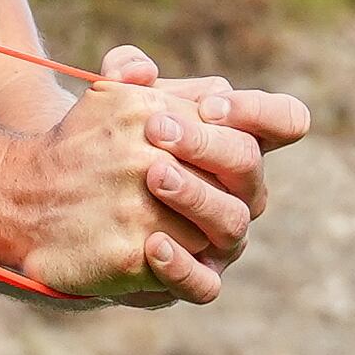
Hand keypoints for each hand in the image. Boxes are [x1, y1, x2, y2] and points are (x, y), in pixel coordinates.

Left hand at [12, 46, 306, 305]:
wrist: (71, 206)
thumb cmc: (112, 146)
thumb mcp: (116, 103)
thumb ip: (124, 74)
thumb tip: (136, 69)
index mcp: (238, 141)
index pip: (283, 120)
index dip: (258, 112)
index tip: (210, 106)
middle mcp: (242, 191)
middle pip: (249, 165)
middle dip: (206, 144)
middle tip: (157, 129)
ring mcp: (222, 238)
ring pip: (231, 221)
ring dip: (195, 196)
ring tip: (153, 176)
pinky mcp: (197, 279)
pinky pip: (204, 284)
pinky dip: (181, 265)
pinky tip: (151, 244)